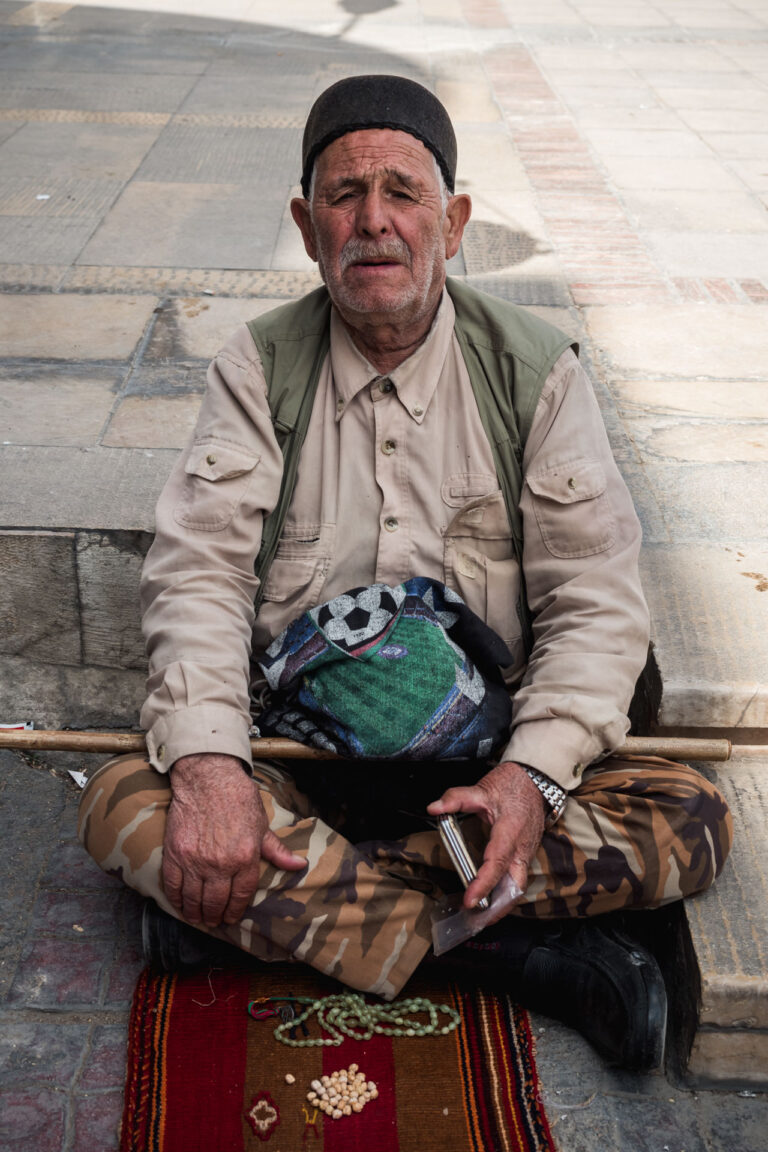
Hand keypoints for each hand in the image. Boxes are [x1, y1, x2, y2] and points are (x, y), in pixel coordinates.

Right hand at [162, 753, 305, 928]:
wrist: (208, 778)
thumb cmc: (238, 799)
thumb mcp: (262, 825)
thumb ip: (277, 850)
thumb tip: (300, 865)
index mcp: (245, 858)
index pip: (241, 896)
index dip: (236, 910)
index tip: (231, 916)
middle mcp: (220, 864)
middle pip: (216, 902)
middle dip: (215, 915)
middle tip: (214, 920)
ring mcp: (195, 860)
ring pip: (193, 899)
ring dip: (195, 912)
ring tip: (198, 917)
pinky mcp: (175, 854)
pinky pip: (173, 886)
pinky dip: (175, 900)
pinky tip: (179, 904)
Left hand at [427, 761, 546, 917]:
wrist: (535, 781)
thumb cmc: (511, 786)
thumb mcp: (482, 788)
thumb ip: (456, 797)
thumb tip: (434, 808)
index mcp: (510, 831)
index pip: (497, 863)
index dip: (483, 884)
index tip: (470, 900)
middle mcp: (522, 847)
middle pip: (514, 886)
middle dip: (498, 907)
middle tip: (475, 919)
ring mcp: (526, 852)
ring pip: (518, 886)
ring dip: (501, 904)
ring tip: (480, 916)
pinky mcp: (526, 854)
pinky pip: (517, 879)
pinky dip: (505, 893)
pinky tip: (491, 900)